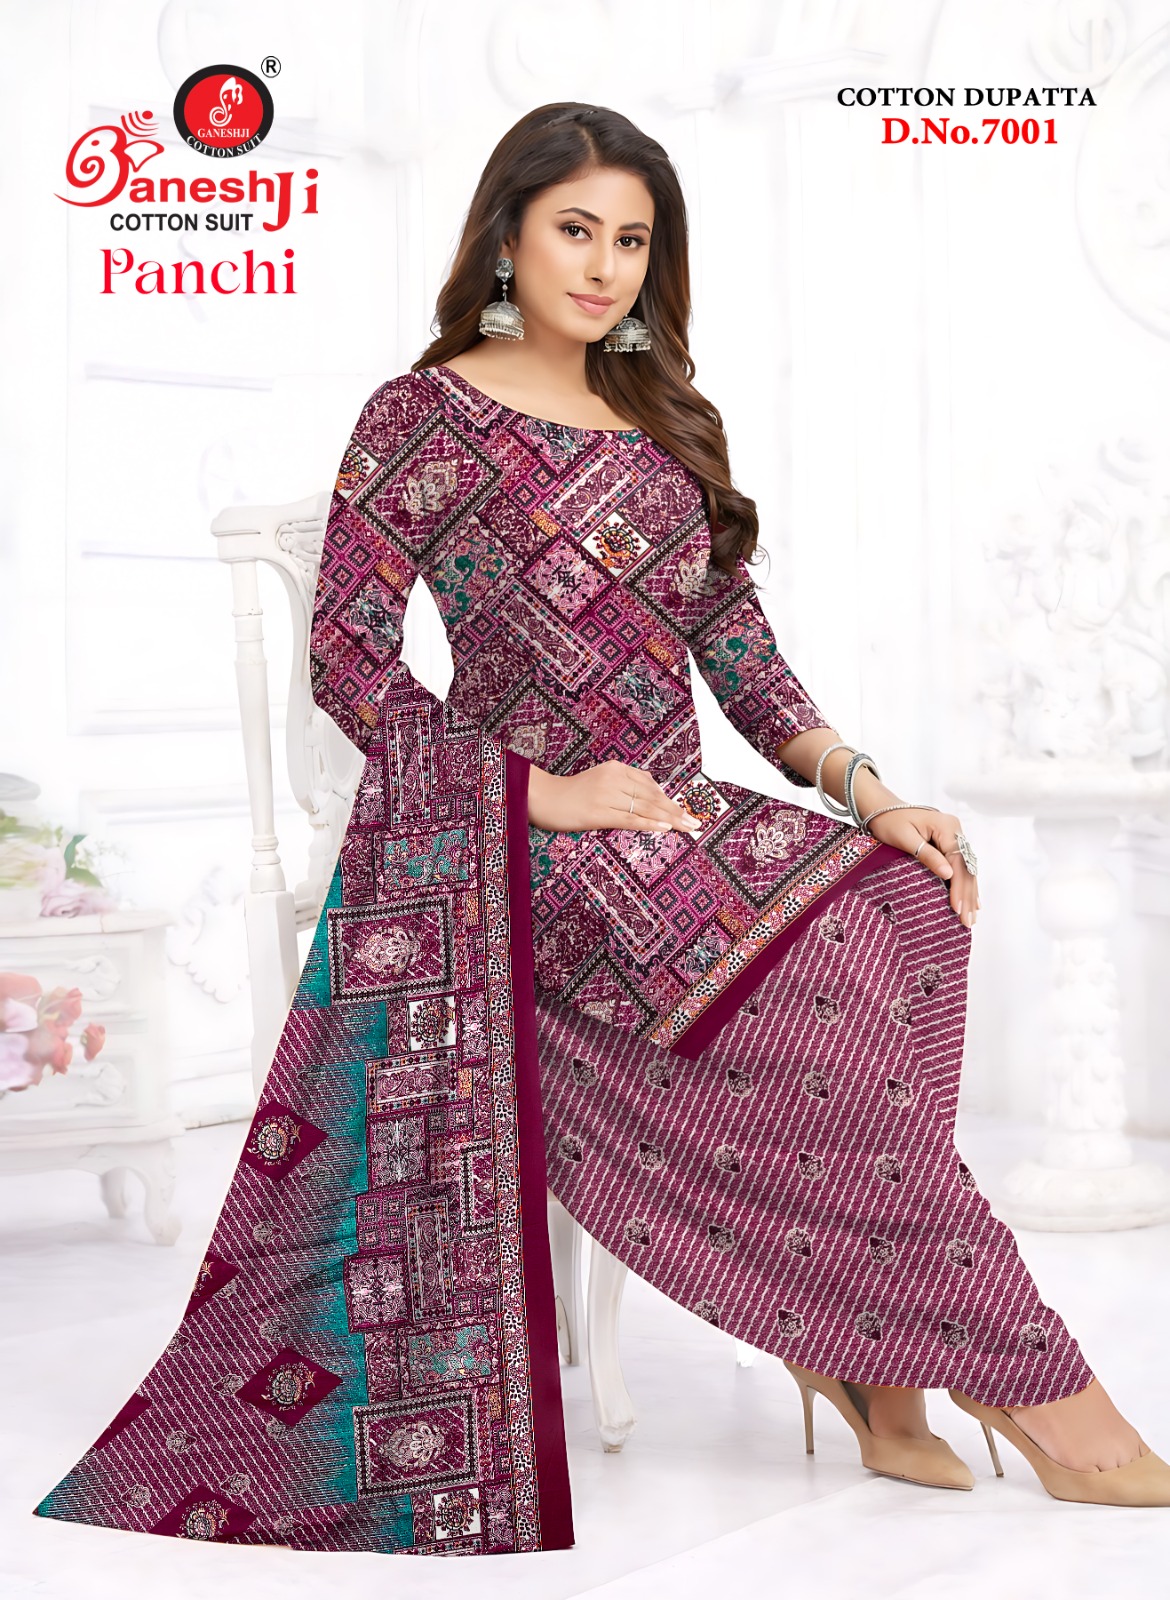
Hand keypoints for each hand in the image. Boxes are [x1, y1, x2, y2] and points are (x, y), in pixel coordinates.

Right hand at [527, 760, 703, 836]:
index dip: (668, 798)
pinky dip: (651, 823)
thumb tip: (651, 788)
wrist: (543, 798)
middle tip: (696, 821)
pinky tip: (666, 828)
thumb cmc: (570, 793)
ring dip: (671, 818)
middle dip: (676, 810)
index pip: (649, 784)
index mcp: (615, 768)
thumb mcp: (598, 779)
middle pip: (652, 796)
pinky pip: (631, 819)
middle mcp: (614, 778)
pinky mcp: (600, 813)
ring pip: (646, 807)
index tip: (683, 809)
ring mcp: (607, 795)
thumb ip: (622, 782)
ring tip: (688, 827)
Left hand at [866, 807, 979, 928]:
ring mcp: (955, 837)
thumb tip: (949, 874)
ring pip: (967, 869)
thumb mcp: (905, 838)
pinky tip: (972, 901)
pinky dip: (965, 885)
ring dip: (969, 894)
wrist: (883, 809)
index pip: (958, 861)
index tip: (956, 908)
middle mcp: (956, 831)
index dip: (958, 886)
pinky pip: (961, 867)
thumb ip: (927, 855)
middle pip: (966, 867)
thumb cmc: (890, 822)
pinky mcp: (950, 844)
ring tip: (971, 918)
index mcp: (947, 826)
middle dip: (967, 895)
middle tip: (967, 921)